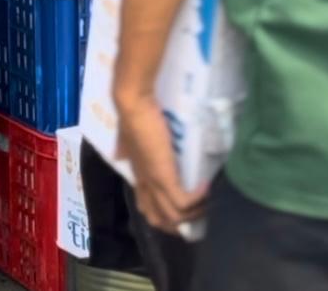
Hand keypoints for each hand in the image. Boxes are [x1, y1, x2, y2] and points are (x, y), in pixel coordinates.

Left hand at [115, 93, 207, 232]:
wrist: (133, 104)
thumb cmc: (133, 116)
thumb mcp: (127, 138)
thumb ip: (125, 148)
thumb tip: (120, 153)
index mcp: (138, 176)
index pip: (147, 208)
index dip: (164, 216)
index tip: (183, 211)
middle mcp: (144, 183)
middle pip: (158, 220)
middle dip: (179, 224)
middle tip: (198, 212)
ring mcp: (153, 182)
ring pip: (173, 217)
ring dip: (194, 214)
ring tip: (208, 202)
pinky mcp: (163, 178)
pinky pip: (183, 202)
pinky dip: (198, 200)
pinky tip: (207, 187)